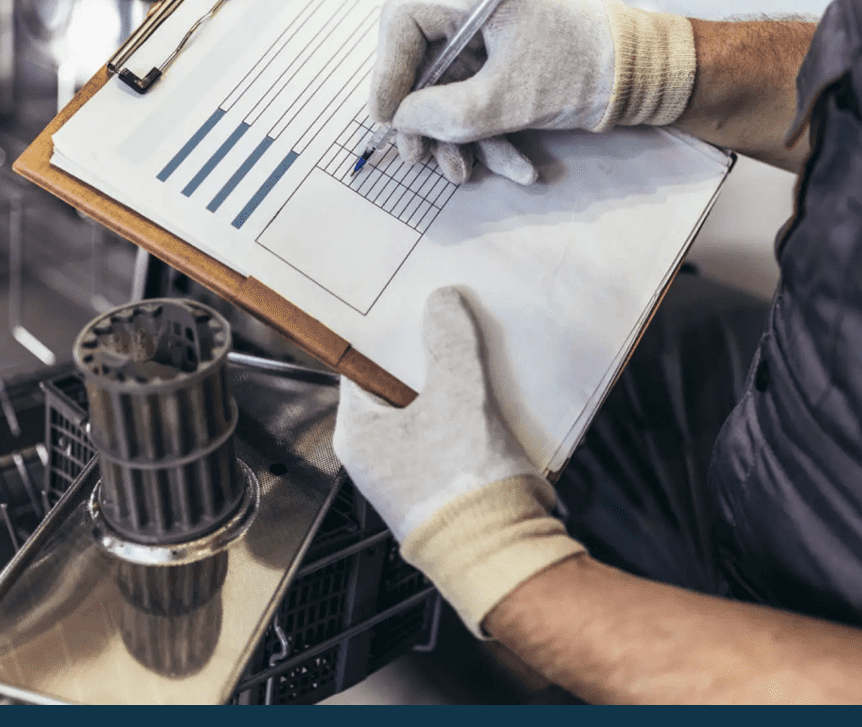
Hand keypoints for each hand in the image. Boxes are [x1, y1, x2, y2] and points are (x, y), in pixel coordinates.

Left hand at [333, 286, 584, 635]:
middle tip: (451, 329)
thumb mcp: (459, 395)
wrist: (503, 557)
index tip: (412, 313)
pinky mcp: (440, 493)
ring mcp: (407, 480)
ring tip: (477, 361)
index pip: (362, 368)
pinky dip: (466, 420)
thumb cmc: (465, 489)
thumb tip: (442, 303)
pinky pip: (448, 441)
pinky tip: (493, 403)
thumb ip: (449, 341)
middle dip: (428, 361)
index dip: (389, 338)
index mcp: (359, 436)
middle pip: (399, 390)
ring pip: (427, 415)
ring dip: (452, 390)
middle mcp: (374, 461)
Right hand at [370, 0, 698, 183]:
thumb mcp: (504, 100)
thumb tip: (400, 121)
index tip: (387, 117)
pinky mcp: (512, 62)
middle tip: (417, 156)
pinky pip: (481, 96)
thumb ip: (442, 113)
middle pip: (422, 60)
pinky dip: (488, 133)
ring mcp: (496, 35)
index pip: (403, 21)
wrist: (651, 76)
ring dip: (455, 135)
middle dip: (421, 116)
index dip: (386, 71)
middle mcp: (480, 8)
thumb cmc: (587, 70)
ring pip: (451, 86)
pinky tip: (513, 167)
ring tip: (461, 174)